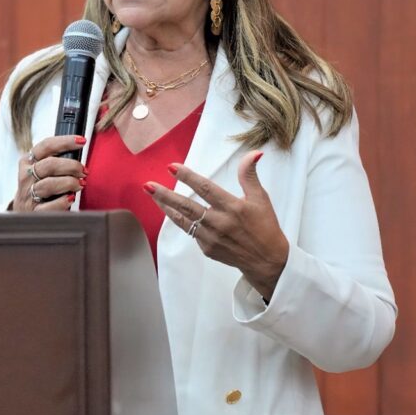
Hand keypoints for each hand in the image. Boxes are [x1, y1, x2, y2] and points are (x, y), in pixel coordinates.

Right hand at [12, 135, 87, 211]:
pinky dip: (63, 201)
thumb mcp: (40, 171)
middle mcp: (26, 176)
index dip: (65, 142)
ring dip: (69, 183)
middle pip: (49, 164)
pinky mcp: (33, 212)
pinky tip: (71, 198)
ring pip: (50, 184)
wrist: (22, 215)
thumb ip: (55, 160)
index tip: (82, 141)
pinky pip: (50, 206)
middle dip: (71, 166)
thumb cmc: (38, 189)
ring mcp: (28, 195)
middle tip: (84, 171)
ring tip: (80, 185)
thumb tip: (79, 151)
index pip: (46, 146)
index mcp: (27, 161)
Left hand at [145, 151, 288, 299]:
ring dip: (166, 207)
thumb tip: (253, 153)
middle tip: (148, 185)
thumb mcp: (260, 198)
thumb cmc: (265, 226)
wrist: (267, 261)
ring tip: (152, 195)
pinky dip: (181, 221)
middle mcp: (219, 223)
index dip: (187, 177)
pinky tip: (173, 211)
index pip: (205, 188)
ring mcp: (211, 238)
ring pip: (183, 220)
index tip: (171, 167)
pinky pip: (191, 232)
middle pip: (187, 206)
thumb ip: (249, 175)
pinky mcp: (207, 249)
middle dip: (165, 195)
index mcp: (232, 207)